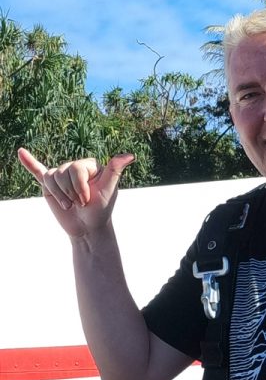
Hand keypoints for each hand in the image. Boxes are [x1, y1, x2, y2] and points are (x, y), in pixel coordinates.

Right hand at [17, 148, 134, 238]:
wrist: (88, 227)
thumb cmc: (101, 209)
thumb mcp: (109, 189)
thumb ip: (115, 170)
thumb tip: (130, 155)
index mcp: (90, 165)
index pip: (76, 168)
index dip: (80, 186)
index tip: (88, 199)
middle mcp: (75, 167)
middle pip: (62, 172)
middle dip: (70, 192)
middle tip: (79, 203)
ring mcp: (62, 176)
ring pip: (50, 177)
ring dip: (59, 195)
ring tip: (69, 204)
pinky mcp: (51, 186)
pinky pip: (38, 172)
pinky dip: (29, 163)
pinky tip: (21, 152)